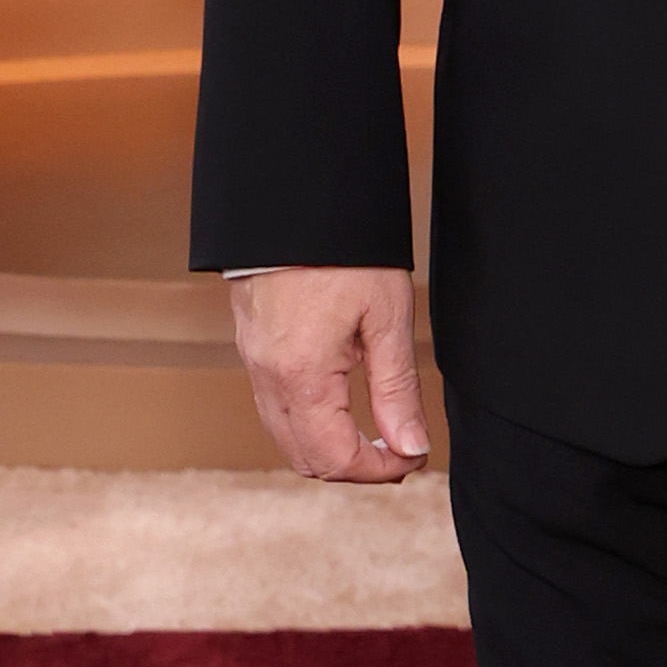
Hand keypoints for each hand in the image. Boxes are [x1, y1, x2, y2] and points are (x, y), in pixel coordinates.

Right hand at [229, 268, 429, 484]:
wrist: (293, 196)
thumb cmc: (343, 250)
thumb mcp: (386, 318)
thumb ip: (397, 390)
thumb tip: (412, 446)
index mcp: (302, 376)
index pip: (336, 459)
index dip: (381, 470)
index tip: (414, 456)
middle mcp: (268, 377)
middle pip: (305, 459)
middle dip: (354, 467)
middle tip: (399, 451)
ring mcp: (253, 362)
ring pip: (285, 436)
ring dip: (329, 447)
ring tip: (375, 431)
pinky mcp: (252, 345)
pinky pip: (274, 406)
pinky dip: (308, 421)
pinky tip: (342, 402)